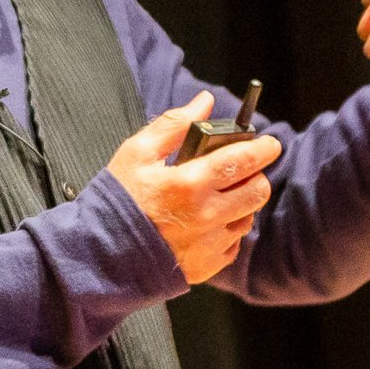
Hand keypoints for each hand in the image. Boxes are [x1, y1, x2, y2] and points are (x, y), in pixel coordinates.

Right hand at [104, 93, 282, 285]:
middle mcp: (205, 216)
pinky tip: (205, 223)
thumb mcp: (138, 153)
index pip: (243, 160)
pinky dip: (226, 231)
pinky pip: (233, 245)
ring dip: (240, 204)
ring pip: (247, 218)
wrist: (101, 254)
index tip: (269, 143)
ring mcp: (208, 245)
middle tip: (240, 171)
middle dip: (254, 176)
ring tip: (217, 197)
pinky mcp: (206, 266)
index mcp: (189, 184)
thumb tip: (204, 102)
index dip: (263, 149)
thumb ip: (174, 124)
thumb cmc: (118, 200)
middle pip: (257, 192)